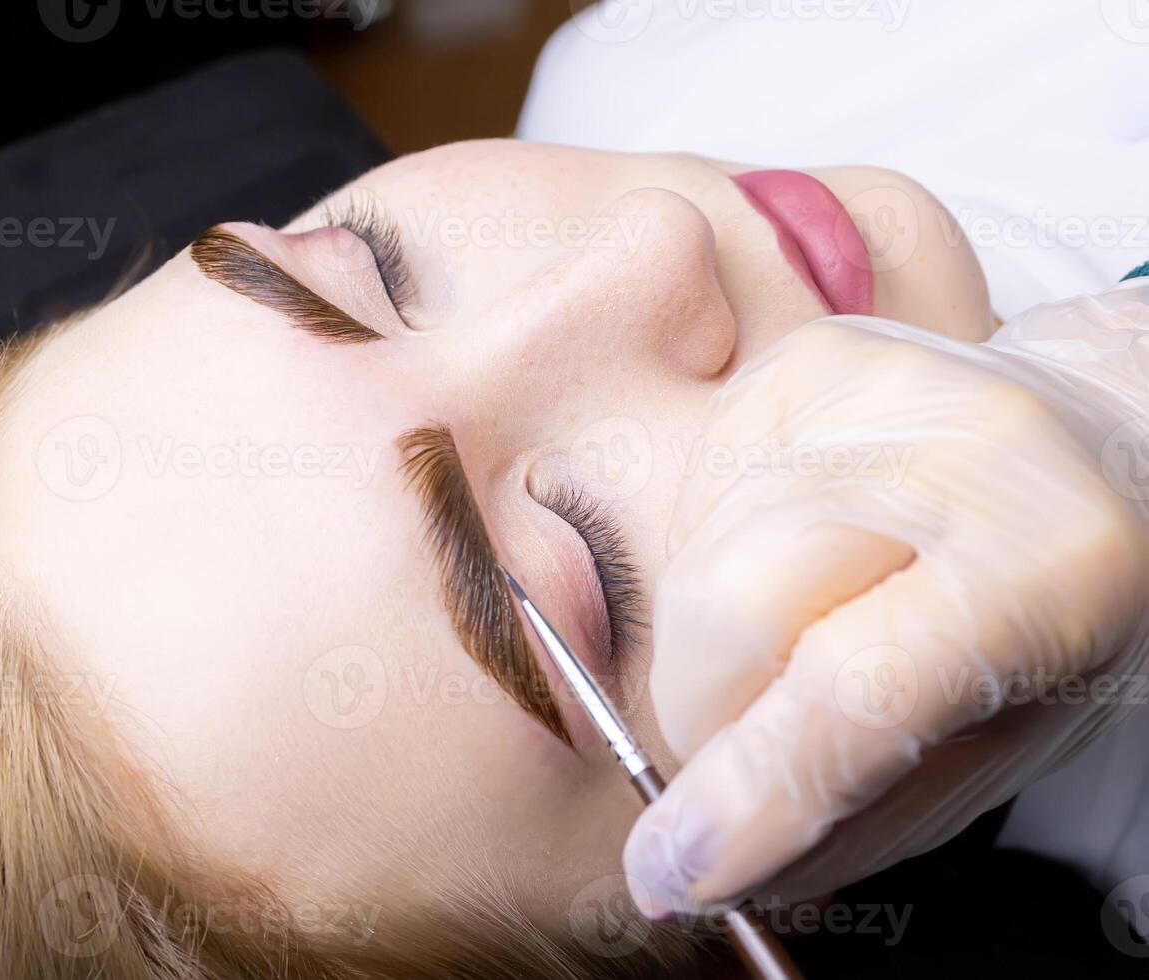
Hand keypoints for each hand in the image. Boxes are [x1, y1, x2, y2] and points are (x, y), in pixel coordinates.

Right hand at [623, 282, 1148, 917]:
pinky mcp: (806, 358)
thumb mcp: (994, 755)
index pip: (866, 686)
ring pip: (698, 559)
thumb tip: (692, 864)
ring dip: (717, 640)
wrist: (1093, 454)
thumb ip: (848, 815)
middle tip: (756, 732)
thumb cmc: (1048, 625)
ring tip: (806, 624)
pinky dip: (717, 559)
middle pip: (740, 609)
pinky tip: (798, 552)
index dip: (755, 786)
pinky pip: (695, 499)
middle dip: (714, 707)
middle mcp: (970, 451)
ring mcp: (879, 384)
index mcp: (1052, 571)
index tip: (672, 866)